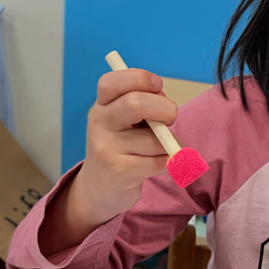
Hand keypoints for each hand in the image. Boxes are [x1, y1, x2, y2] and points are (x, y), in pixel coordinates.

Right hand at [40, 66, 176, 254]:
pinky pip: (158, 162)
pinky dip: (169, 162)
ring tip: (163, 150)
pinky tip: (161, 165)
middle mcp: (99, 123)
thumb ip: (142, 108)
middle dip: (165, 109)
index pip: (112, 82)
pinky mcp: (119, 172)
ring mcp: (106, 148)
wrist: (98, 190)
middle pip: (135, 104)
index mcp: (101, 105)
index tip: (158, 86)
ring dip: (170, 144)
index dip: (140, 78)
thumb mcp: (123, 123)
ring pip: (154, 140)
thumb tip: (165, 103)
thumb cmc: (121, 149)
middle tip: (170, 119)